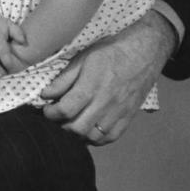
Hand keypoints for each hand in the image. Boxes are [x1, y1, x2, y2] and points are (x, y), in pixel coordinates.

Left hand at [40, 11, 172, 145]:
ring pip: (93, 136)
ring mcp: (119, 112)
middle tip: (57, 118)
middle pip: (77, 127)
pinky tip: (88, 130)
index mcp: (91, 86)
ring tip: (71, 123)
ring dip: (77, 134)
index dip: (51, 114)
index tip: (46, 110)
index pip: (66, 110)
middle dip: (61, 126)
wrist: (143, 52)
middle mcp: (105, 102)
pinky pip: (110, 137)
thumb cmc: (110, 52)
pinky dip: (95, 139)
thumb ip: (63, 79)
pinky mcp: (128, 117)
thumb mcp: (82, 59)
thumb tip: (45, 94)